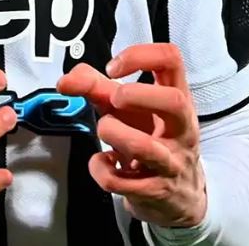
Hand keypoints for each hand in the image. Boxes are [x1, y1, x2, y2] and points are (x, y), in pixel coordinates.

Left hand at [56, 44, 205, 228]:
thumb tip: (67, 79)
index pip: (171, 60)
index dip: (140, 55)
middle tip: (114, 99)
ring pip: (145, 147)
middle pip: (173, 101)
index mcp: (177, 97)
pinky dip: (101, 170)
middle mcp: (181, 128)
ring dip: (113, 133)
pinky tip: (102, 162)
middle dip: (135, 96)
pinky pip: (122, 181)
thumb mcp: (130, 111)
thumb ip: (98, 89)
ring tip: (104, 129)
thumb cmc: (153, 140)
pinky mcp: (155, 190)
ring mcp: (171, 161)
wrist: (178, 194)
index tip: (114, 67)